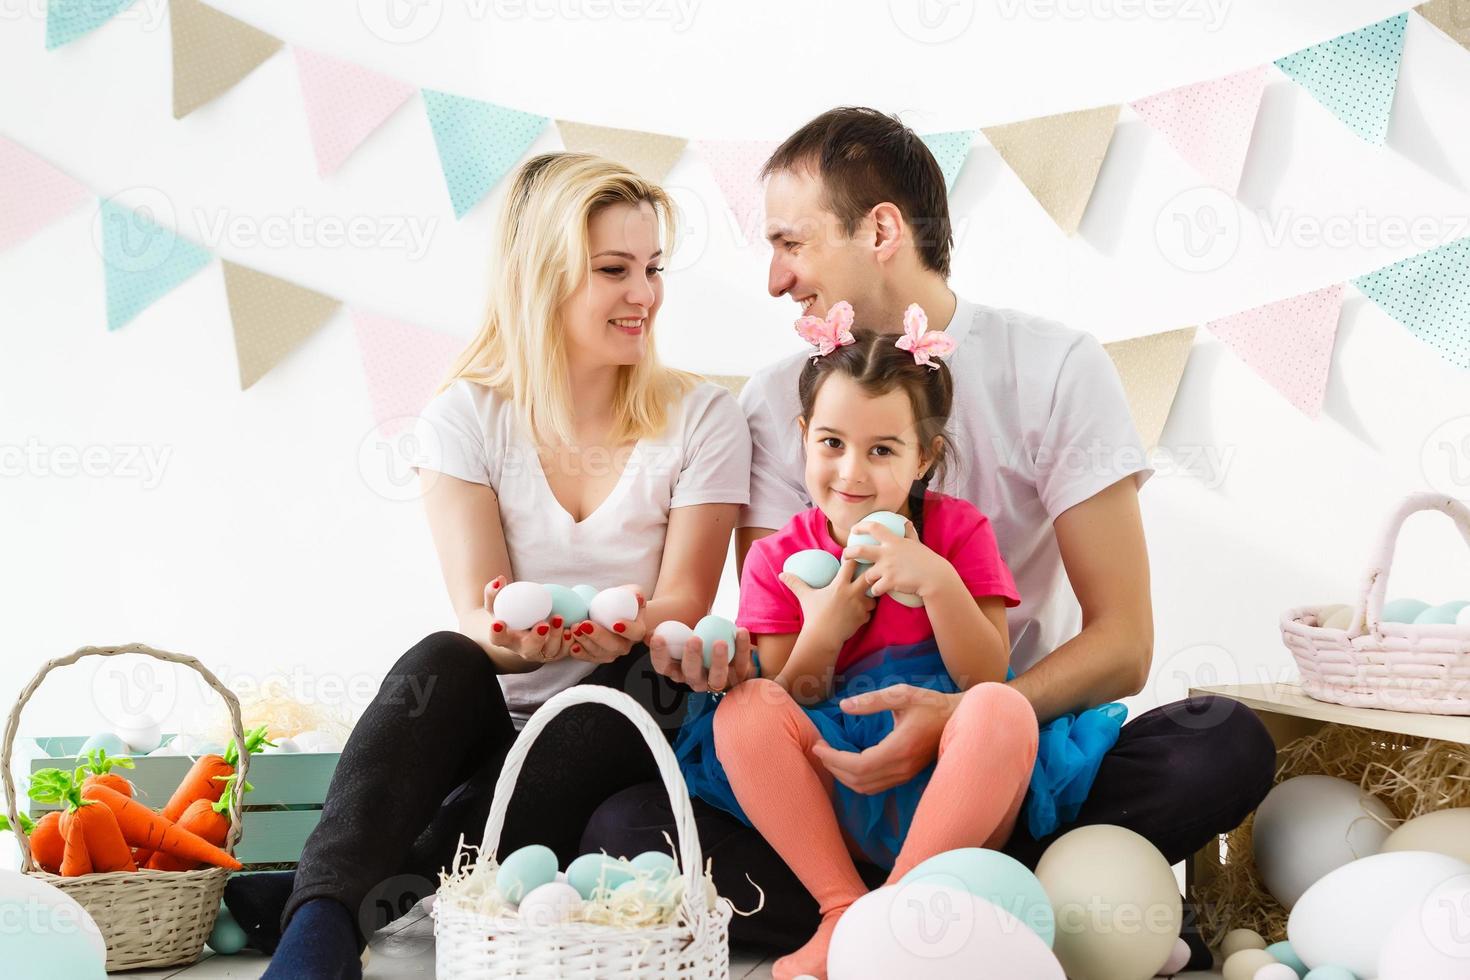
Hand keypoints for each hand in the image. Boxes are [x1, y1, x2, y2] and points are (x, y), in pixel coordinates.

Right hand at [485, 576, 570, 664]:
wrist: (526, 628)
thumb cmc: (510, 615)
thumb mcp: (498, 604)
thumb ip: (494, 592)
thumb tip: (499, 580)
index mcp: (507, 639)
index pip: (498, 639)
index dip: (497, 633)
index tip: (499, 623)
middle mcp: (524, 649)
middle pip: (529, 649)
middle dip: (536, 638)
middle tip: (542, 624)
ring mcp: (542, 652)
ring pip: (551, 650)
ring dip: (557, 636)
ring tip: (559, 618)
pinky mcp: (558, 652)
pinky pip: (567, 650)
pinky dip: (571, 640)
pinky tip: (573, 627)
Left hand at [567, 585, 645, 664]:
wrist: (612, 612)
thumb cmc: (623, 602)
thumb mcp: (632, 593)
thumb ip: (635, 593)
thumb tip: (637, 597)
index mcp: (636, 631)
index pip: (636, 633)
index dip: (627, 630)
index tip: (615, 623)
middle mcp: (625, 645)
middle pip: (615, 646)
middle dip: (598, 637)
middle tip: (585, 625)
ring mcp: (611, 653)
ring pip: (599, 653)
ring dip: (585, 642)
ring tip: (574, 629)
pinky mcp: (597, 656)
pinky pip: (588, 657)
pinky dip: (578, 652)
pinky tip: (571, 644)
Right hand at [649, 626, 756, 692]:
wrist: (726, 638)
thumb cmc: (697, 634)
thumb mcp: (680, 632)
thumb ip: (665, 631)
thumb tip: (648, 633)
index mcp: (678, 670)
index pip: (663, 667)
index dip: (659, 655)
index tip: (658, 637)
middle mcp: (696, 680)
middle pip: (691, 675)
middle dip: (692, 659)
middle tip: (694, 639)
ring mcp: (718, 680)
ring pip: (717, 678)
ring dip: (718, 661)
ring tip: (720, 642)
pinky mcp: (739, 676)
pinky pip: (741, 663)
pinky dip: (742, 647)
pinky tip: (740, 630)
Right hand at [777, 557, 875, 644]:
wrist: (822, 637)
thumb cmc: (813, 615)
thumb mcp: (804, 597)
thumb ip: (795, 583)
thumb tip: (782, 574)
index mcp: (840, 584)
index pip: (851, 563)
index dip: (853, 558)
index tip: (852, 558)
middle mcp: (853, 593)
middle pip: (870, 577)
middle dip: (870, 575)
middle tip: (865, 575)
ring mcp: (860, 606)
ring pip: (873, 597)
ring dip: (869, 596)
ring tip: (862, 597)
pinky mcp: (863, 618)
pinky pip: (869, 612)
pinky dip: (865, 612)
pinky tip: (858, 613)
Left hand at [810, 684, 957, 793]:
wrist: (959, 719)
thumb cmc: (931, 703)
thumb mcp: (902, 694)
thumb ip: (872, 700)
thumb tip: (844, 706)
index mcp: (900, 748)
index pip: (858, 765)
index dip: (834, 759)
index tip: (818, 746)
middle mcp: (902, 767)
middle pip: (859, 781)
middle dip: (833, 768)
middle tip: (818, 750)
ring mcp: (905, 774)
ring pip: (866, 787)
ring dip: (843, 776)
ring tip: (829, 756)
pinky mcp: (906, 775)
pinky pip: (875, 786)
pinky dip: (856, 778)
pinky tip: (847, 762)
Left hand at [840, 520, 953, 599]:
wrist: (935, 578)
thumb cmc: (927, 561)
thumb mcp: (917, 544)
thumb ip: (909, 534)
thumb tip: (907, 523)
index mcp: (894, 541)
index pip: (874, 528)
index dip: (861, 526)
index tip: (853, 529)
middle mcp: (888, 553)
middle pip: (859, 551)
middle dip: (848, 553)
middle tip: (845, 557)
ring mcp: (888, 568)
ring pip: (867, 575)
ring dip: (868, 579)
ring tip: (872, 582)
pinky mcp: (889, 582)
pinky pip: (875, 589)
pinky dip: (875, 591)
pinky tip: (879, 591)